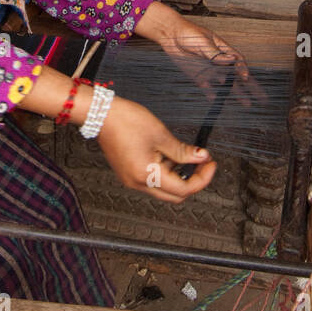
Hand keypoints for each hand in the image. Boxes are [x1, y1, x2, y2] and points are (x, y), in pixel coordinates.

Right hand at [94, 96, 216, 202]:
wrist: (101, 114)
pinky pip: (152, 180)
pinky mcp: (128, 174)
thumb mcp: (161, 134)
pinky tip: (168, 154)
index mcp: (146, 174)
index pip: (183, 189)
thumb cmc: (126, 121)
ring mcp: (131, 180)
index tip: (210, 164)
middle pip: (174, 196)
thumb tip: (201, 157)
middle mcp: (137, 183)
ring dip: (178, 176)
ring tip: (183, 153)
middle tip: (202, 163)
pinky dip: (165, 171)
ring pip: (163, 189)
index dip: (202, 178)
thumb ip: (183, 151)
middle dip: (193, 181)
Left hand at [135, 1, 258, 103]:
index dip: (243, 69)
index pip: (238, 61)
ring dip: (236, 93)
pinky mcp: (198, 76)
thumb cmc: (189, 33)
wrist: (170, 35)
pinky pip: (208, 88)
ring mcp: (209, 70)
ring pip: (226, 84)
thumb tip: (231, 59)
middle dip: (250, 86)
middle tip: (261, 97)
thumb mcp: (202, 42)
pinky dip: (213, 95)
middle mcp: (219, 61)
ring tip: (247, 103)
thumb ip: (215, 53)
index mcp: (223, 49)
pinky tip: (219, 102)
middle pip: (238, 75)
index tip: (245, 77)